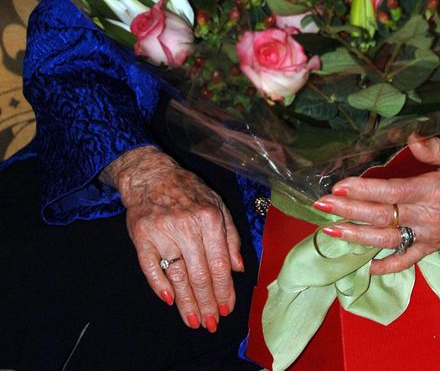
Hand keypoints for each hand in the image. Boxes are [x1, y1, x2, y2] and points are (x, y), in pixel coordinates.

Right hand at [104, 146, 243, 329]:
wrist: (152, 175)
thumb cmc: (189, 192)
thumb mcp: (217, 205)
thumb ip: (230, 236)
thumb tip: (238, 267)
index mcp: (209, 218)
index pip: (220, 264)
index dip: (224, 290)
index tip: (227, 309)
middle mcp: (187, 226)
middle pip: (199, 274)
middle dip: (207, 303)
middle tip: (211, 323)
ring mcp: (162, 232)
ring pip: (177, 275)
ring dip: (187, 302)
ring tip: (194, 321)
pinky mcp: (141, 236)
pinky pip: (150, 267)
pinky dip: (159, 286)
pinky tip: (170, 301)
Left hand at [312, 135, 439, 274]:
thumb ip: (434, 147)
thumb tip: (410, 138)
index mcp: (434, 191)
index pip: (391, 192)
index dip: (363, 190)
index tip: (339, 186)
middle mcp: (429, 217)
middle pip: (383, 216)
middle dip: (350, 211)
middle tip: (321, 205)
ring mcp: (429, 236)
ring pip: (388, 240)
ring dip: (358, 237)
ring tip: (331, 231)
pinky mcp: (432, 247)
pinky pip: (407, 260)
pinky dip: (387, 266)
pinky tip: (366, 267)